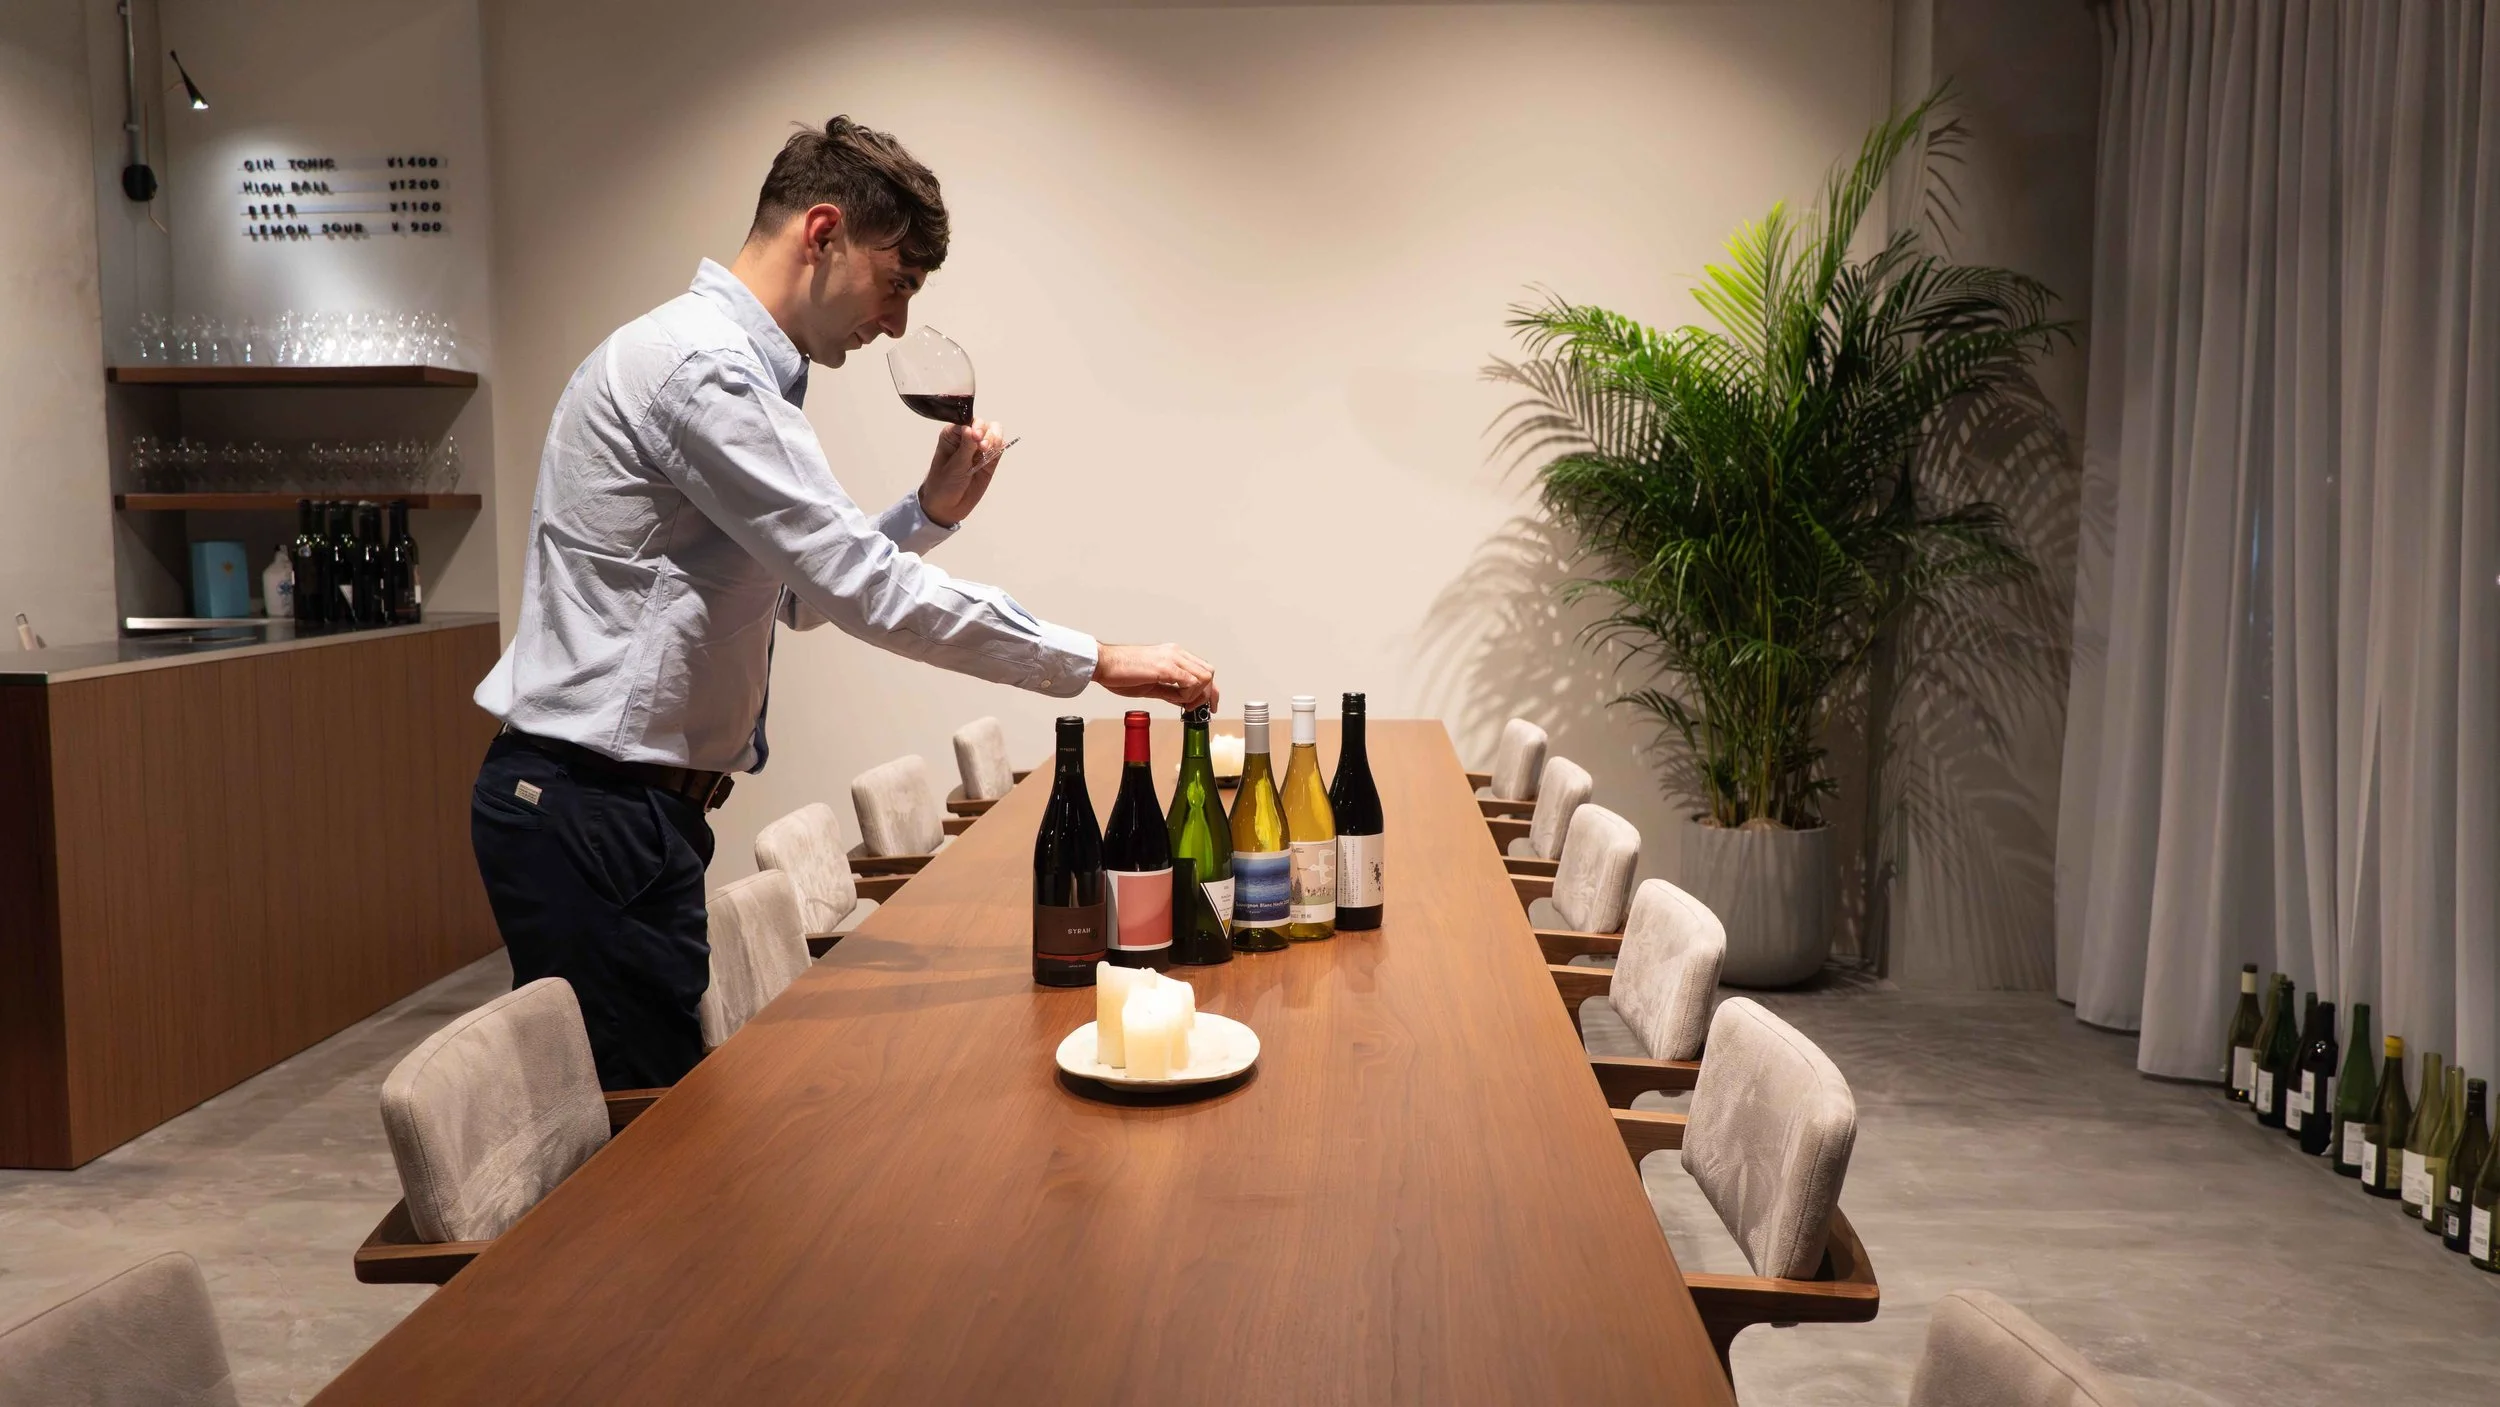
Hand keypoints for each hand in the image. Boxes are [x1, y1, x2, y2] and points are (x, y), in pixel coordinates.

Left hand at [918, 418, 1008, 527]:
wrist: (946, 507)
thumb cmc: (942, 485)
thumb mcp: (953, 467)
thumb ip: (965, 448)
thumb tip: (970, 429)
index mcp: (953, 435)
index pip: (968, 420)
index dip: (975, 426)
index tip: (975, 436)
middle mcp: (967, 439)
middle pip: (984, 424)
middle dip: (986, 433)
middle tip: (982, 447)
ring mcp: (979, 450)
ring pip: (994, 434)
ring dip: (994, 440)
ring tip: (986, 452)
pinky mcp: (989, 461)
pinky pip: (999, 448)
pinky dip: (999, 448)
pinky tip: (992, 455)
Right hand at [1093, 643, 1218, 710]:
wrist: (1104, 664)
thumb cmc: (1121, 673)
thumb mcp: (1151, 683)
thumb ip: (1169, 690)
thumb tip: (1183, 700)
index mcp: (1173, 655)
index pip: (1203, 670)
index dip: (1209, 690)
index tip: (1208, 706)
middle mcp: (1176, 653)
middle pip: (1208, 673)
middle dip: (1207, 694)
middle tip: (1193, 708)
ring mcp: (1172, 658)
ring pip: (1204, 677)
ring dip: (1196, 695)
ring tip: (1179, 702)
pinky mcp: (1166, 667)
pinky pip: (1190, 683)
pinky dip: (1187, 695)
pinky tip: (1174, 699)